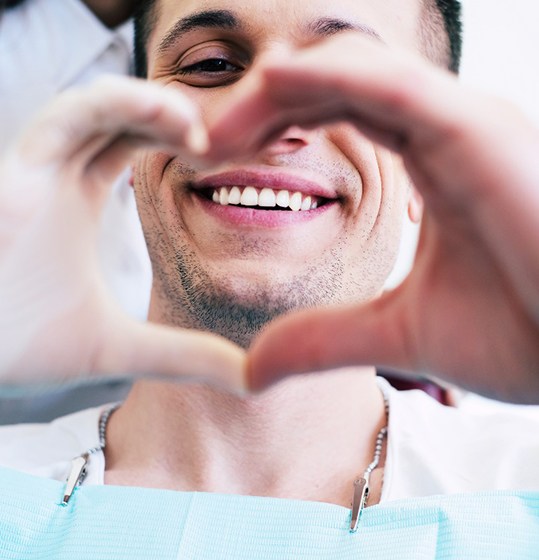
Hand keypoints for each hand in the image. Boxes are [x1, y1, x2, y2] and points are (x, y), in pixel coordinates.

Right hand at [0, 76, 244, 388]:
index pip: (133, 141)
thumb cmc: (20, 350)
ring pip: (94, 106)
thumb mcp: (120, 349)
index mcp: (78, 197)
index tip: (226, 152)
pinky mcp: (12, 175)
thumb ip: (185, 357)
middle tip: (222, 138)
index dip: (176, 135)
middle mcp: (56, 174)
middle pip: (119, 115)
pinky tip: (163, 115)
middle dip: (170, 114)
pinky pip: (63, 119)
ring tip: (196, 127)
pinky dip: (112, 105)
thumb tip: (252, 379)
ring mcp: (32, 170)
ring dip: (148, 102)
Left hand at [208, 34, 538, 401]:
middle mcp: (445, 128)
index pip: (334, 113)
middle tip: (204, 143)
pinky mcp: (478, 132)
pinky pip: (392, 84)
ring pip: (353, 71)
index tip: (216, 159)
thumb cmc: (522, 333)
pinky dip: (330, 78)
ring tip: (219, 130)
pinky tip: (274, 84)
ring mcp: (464, 123)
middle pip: (332, 84)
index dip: (270, 127)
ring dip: (277, 90)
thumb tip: (253, 368)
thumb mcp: (398, 333)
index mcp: (429, 159)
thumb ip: (325, 338)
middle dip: (261, 107)